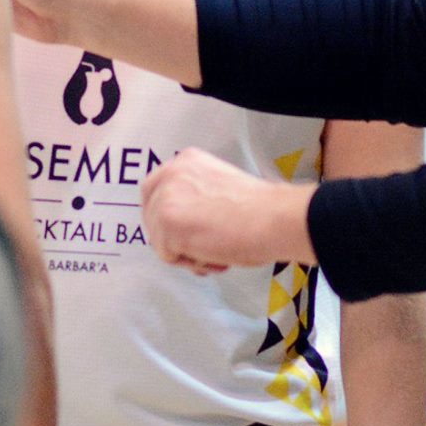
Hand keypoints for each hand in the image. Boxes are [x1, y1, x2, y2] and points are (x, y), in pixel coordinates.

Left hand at [138, 148, 317, 272]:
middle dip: (173, 238)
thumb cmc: (260, 210)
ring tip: (218, 255)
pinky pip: (169, 256)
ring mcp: (165, 198)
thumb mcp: (218, 188)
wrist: (274, 218)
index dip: (165, 216)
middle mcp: (171, 174)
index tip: (181, 232)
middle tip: (203, 250)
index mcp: (186, 161)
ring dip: (187, 254)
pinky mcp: (167, 223)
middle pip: (151, 215)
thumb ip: (195, 198)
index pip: (155, 190)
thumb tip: (185, 224)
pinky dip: (192, 263)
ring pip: (160, 239)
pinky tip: (216, 258)